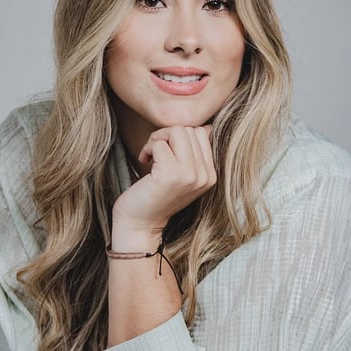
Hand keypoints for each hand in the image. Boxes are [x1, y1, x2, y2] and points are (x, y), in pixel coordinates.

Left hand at [112, 125, 215, 242]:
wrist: (140, 224)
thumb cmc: (156, 195)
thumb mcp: (183, 174)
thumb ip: (193, 153)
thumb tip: (206, 126)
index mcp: (210, 175)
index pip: (202, 133)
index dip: (179, 136)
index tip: (166, 151)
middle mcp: (205, 175)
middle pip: (189, 129)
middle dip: (167, 134)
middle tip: (154, 151)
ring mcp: (190, 175)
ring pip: (177, 131)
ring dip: (157, 139)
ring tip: (150, 155)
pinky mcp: (171, 175)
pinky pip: (160, 144)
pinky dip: (148, 149)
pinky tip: (144, 162)